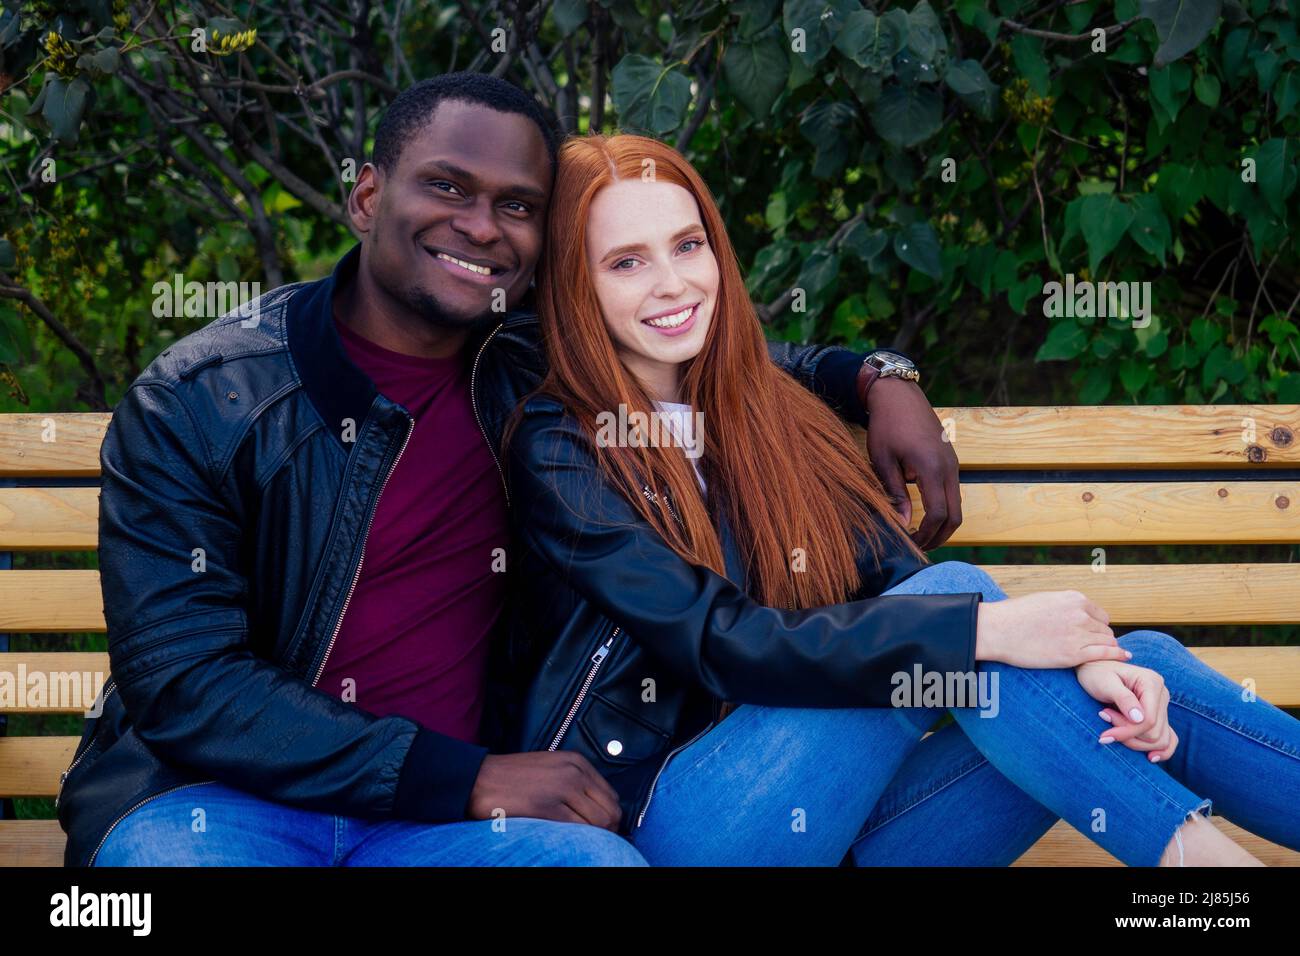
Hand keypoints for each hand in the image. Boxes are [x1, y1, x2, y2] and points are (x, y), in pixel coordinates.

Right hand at [467, 751, 622, 829]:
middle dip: (608, 831)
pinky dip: (577, 840)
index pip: (611, 796)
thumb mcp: (551, 769)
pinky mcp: (548, 806)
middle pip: (611, 811)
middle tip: (595, 843)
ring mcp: (562, 788)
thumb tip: (597, 810)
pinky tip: (565, 841)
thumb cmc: (512, 778)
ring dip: (594, 838)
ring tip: (579, 842)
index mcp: (577, 762)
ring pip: (599, 823)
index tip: (602, 831)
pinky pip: (578, 830)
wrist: (477, 779)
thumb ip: (575, 783)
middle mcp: (574, 772)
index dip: (611, 818)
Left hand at [858, 373, 959, 549]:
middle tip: (918, 547)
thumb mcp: (883, 460)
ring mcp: (953, 463)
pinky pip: (953, 492)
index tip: (909, 543)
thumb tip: (901, 524)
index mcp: (931, 467)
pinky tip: (923, 514)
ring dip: (942, 524)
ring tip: (920, 535)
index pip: (937, 513)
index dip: (925, 534)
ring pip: (957, 505)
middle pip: (955, 516)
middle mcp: (948, 467)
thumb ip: (894, 493)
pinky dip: (943, 509)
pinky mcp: (951, 461)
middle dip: (939, 536)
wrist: (899, 394)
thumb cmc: (886, 425)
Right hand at [975, 590, 1131, 667]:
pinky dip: (1115, 655)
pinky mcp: (1073, 654)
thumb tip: (1077, 613)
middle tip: (1092, 647)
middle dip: (1100, 637)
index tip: (1089, 634)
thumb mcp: (1045, 600)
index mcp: (1074, 599)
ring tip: (1102, 655)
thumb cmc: (1015, 616)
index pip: (1099, 614)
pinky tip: (1122, 656)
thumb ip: (1065, 606)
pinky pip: (1104, 654)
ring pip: (1107, 641)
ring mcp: (1078, 634)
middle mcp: (1080, 614)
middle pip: (1104, 628)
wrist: (997, 630)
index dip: (1095, 625)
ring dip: (1105, 647)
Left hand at [1075, 659, 1178, 761]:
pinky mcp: (1159, 716)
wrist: (1092, 670)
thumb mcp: (1104, 683)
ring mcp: (1162, 706)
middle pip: (1154, 733)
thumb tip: (1140, 719)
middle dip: (1128, 734)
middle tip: (1104, 719)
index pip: (1149, 720)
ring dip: (1135, 741)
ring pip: (1160, 739)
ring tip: (1113, 728)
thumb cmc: (1095, 674)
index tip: (1105, 733)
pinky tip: (1149, 757)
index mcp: (1152, 682)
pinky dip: (1161, 750)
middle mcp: (1162, 694)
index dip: (1128, 731)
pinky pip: (1169, 739)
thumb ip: (1123, 698)